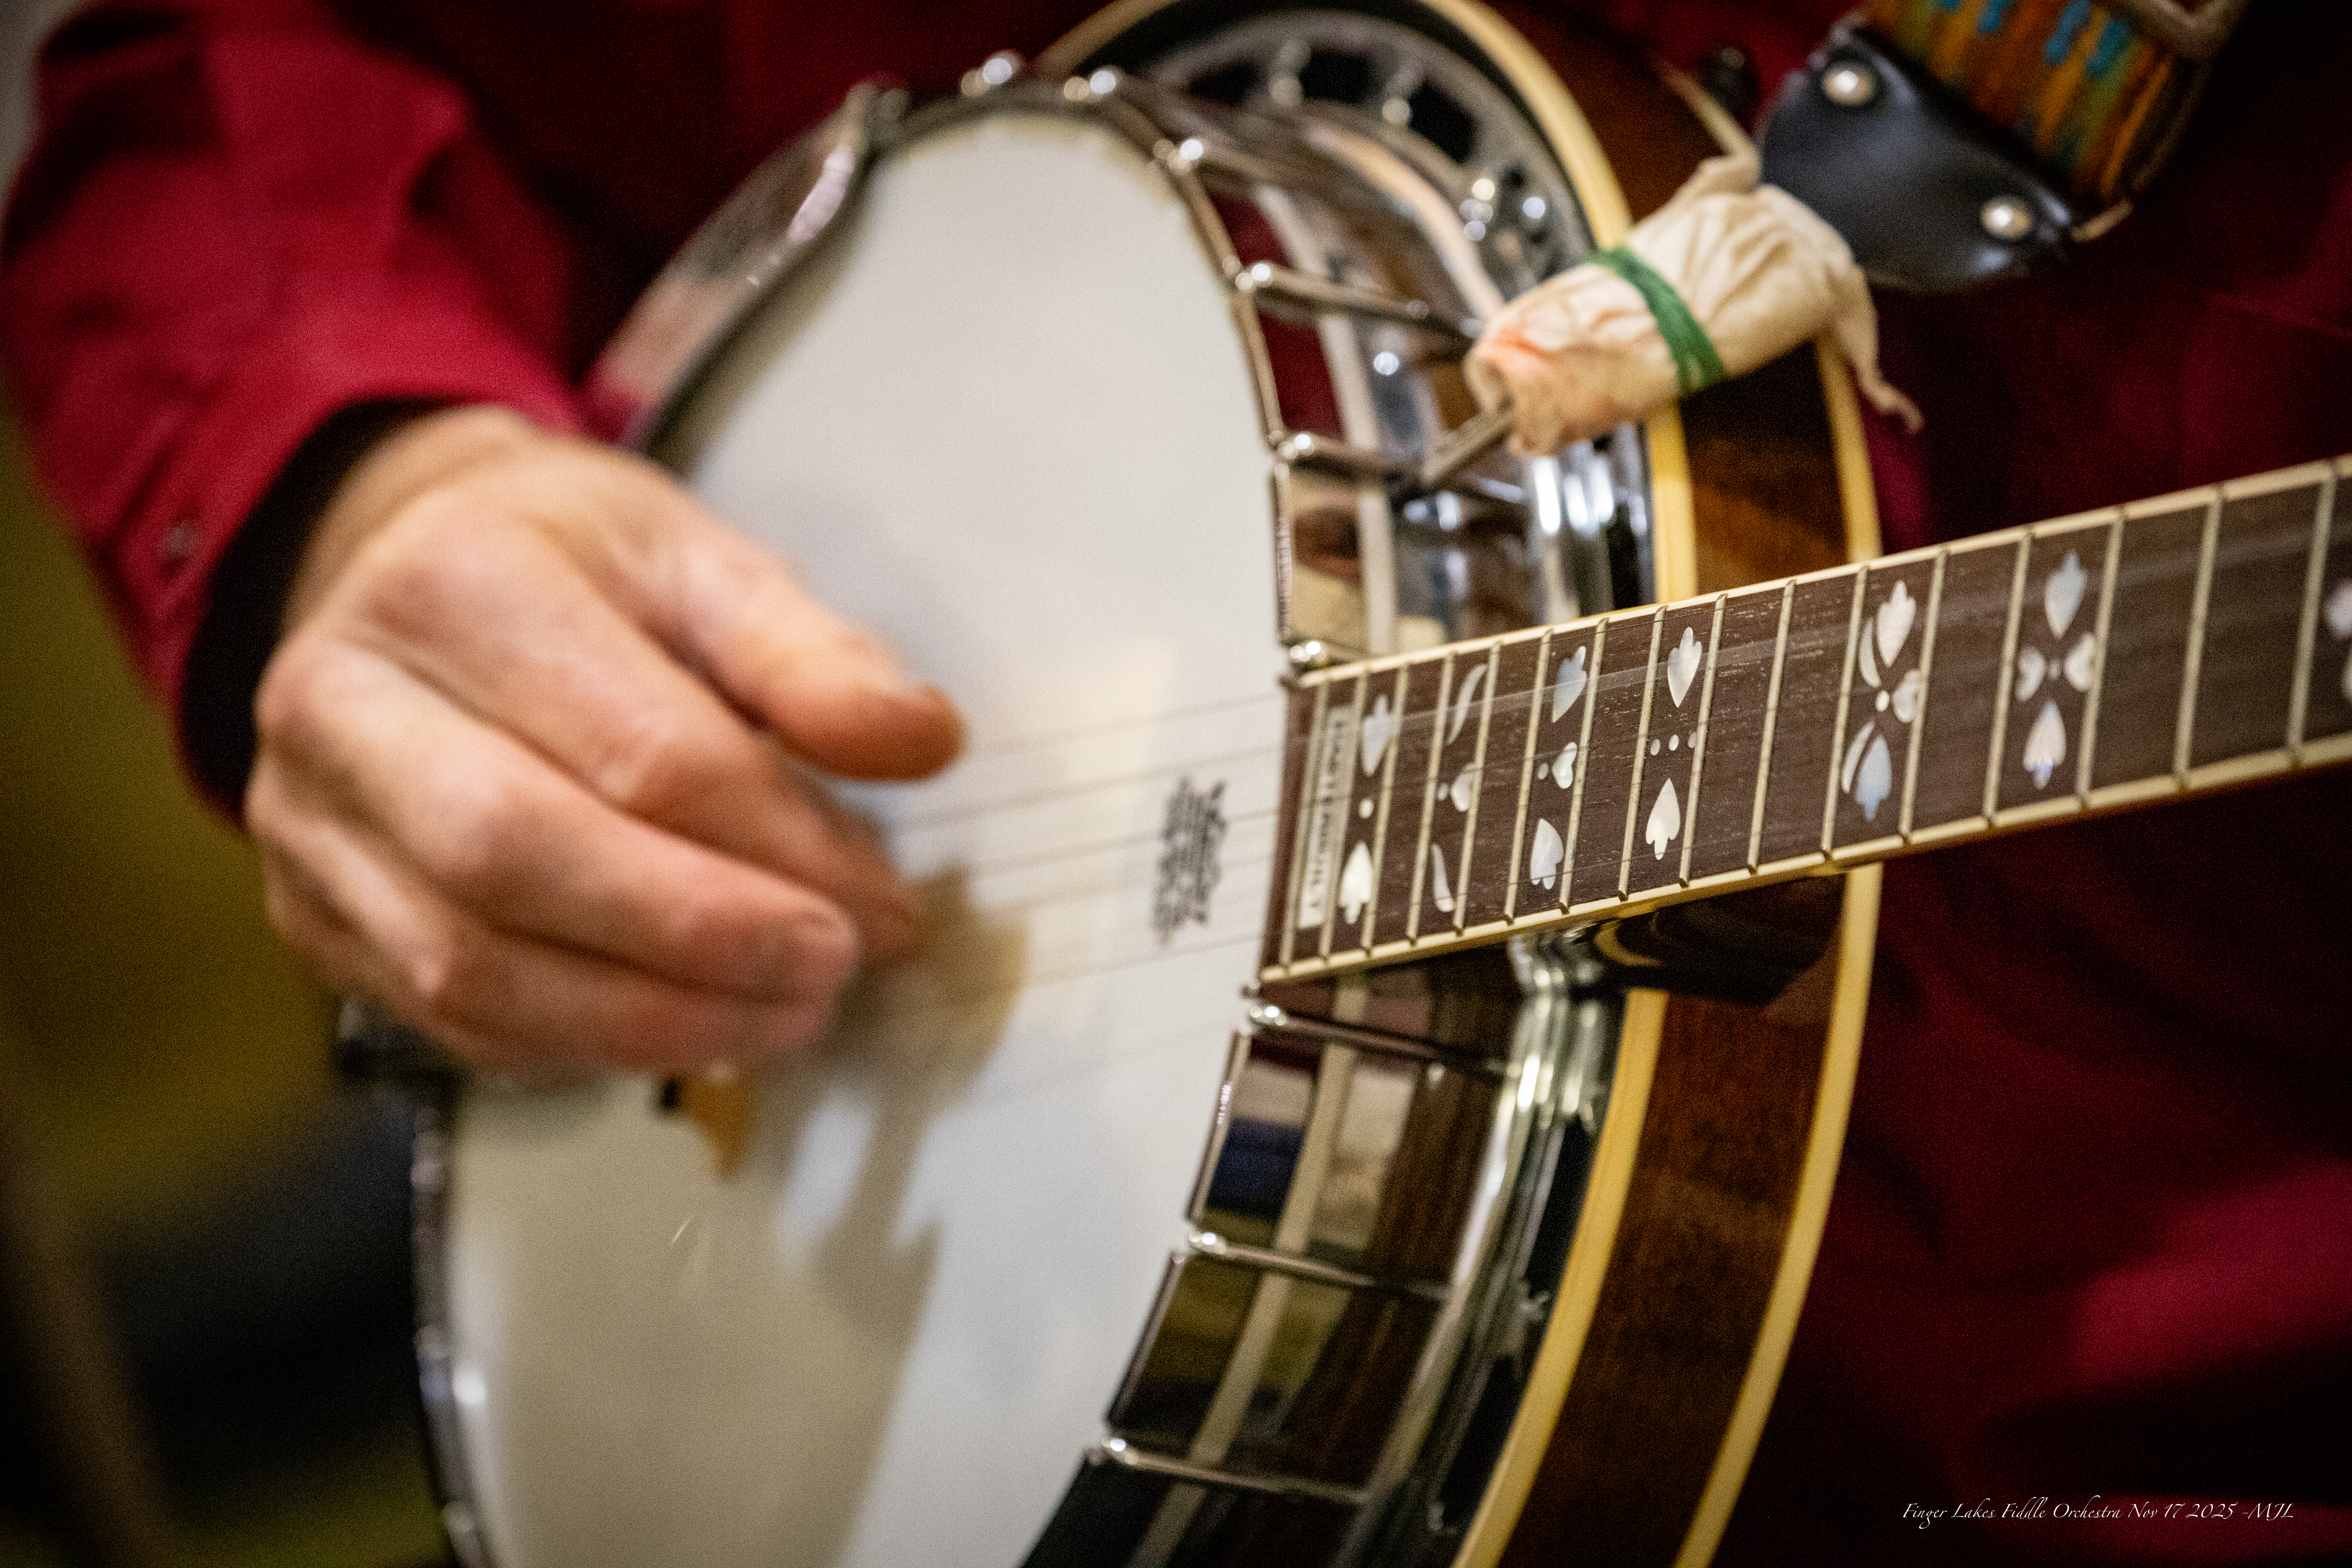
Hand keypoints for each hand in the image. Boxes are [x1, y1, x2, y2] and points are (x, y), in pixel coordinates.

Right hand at [247, 406, 962, 1075]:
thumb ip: (813, 656)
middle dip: (701, 940)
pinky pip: (445, 1019)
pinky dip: (579, 1045)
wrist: (420, 578)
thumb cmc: (575, 573)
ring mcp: (308, 821)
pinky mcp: (313, 914)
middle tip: (831, 971)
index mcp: (454, 585)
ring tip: (781, 1018)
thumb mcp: (705, 564)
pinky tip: (686, 1033)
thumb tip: (919, 741)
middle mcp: (344, 703)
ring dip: (648, 1019)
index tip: (884, 903)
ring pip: (469, 966)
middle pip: (521, 857)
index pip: (638, 748)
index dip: (780, 844)